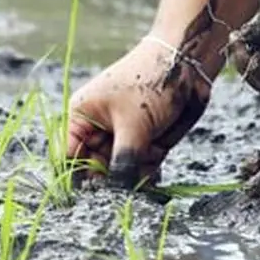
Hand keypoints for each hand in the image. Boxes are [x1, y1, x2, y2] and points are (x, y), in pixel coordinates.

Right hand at [65, 35, 213, 189]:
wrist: (189, 64)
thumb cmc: (151, 84)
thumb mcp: (133, 126)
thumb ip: (123, 164)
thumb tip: (115, 194)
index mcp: (83, 117)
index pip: (71, 156)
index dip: (81, 177)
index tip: (95, 196)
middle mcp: (99, 128)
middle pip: (97, 168)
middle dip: (113, 179)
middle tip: (130, 182)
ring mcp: (124, 135)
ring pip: (122, 170)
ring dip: (135, 175)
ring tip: (149, 159)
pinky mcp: (145, 140)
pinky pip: (141, 167)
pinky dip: (149, 172)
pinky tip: (156, 167)